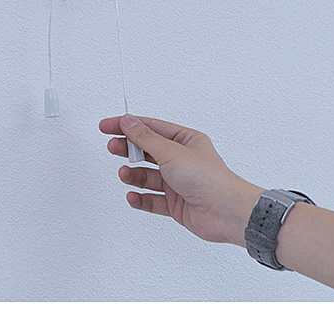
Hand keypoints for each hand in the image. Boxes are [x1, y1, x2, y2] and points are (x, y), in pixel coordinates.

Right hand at [99, 114, 262, 245]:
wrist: (224, 212)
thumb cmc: (208, 178)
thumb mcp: (171, 152)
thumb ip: (146, 138)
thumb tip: (129, 122)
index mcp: (186, 140)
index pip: (151, 128)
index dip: (129, 125)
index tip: (108, 125)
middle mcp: (181, 159)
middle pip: (148, 151)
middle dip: (129, 149)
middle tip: (112, 147)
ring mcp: (178, 182)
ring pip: (148, 176)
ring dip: (134, 175)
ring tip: (124, 174)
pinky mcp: (176, 203)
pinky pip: (152, 199)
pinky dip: (140, 198)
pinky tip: (133, 196)